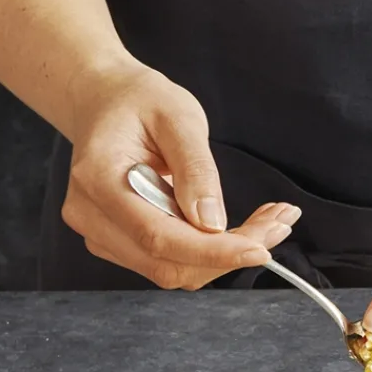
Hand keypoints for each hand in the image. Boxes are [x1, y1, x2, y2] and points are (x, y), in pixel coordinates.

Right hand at [61, 62, 300, 288]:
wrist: (106, 102)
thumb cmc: (140, 101)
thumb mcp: (178, 116)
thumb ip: (196, 169)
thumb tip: (212, 223)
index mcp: (98, 179)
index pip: (158, 237)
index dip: (213, 252)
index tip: (261, 249)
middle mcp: (92, 216)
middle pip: (169, 263)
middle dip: (230, 253)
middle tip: (279, 224)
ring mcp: (103, 235)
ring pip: (176, 270)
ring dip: (228, 255)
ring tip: (271, 222)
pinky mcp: (121, 244)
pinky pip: (173, 262)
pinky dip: (214, 252)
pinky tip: (245, 227)